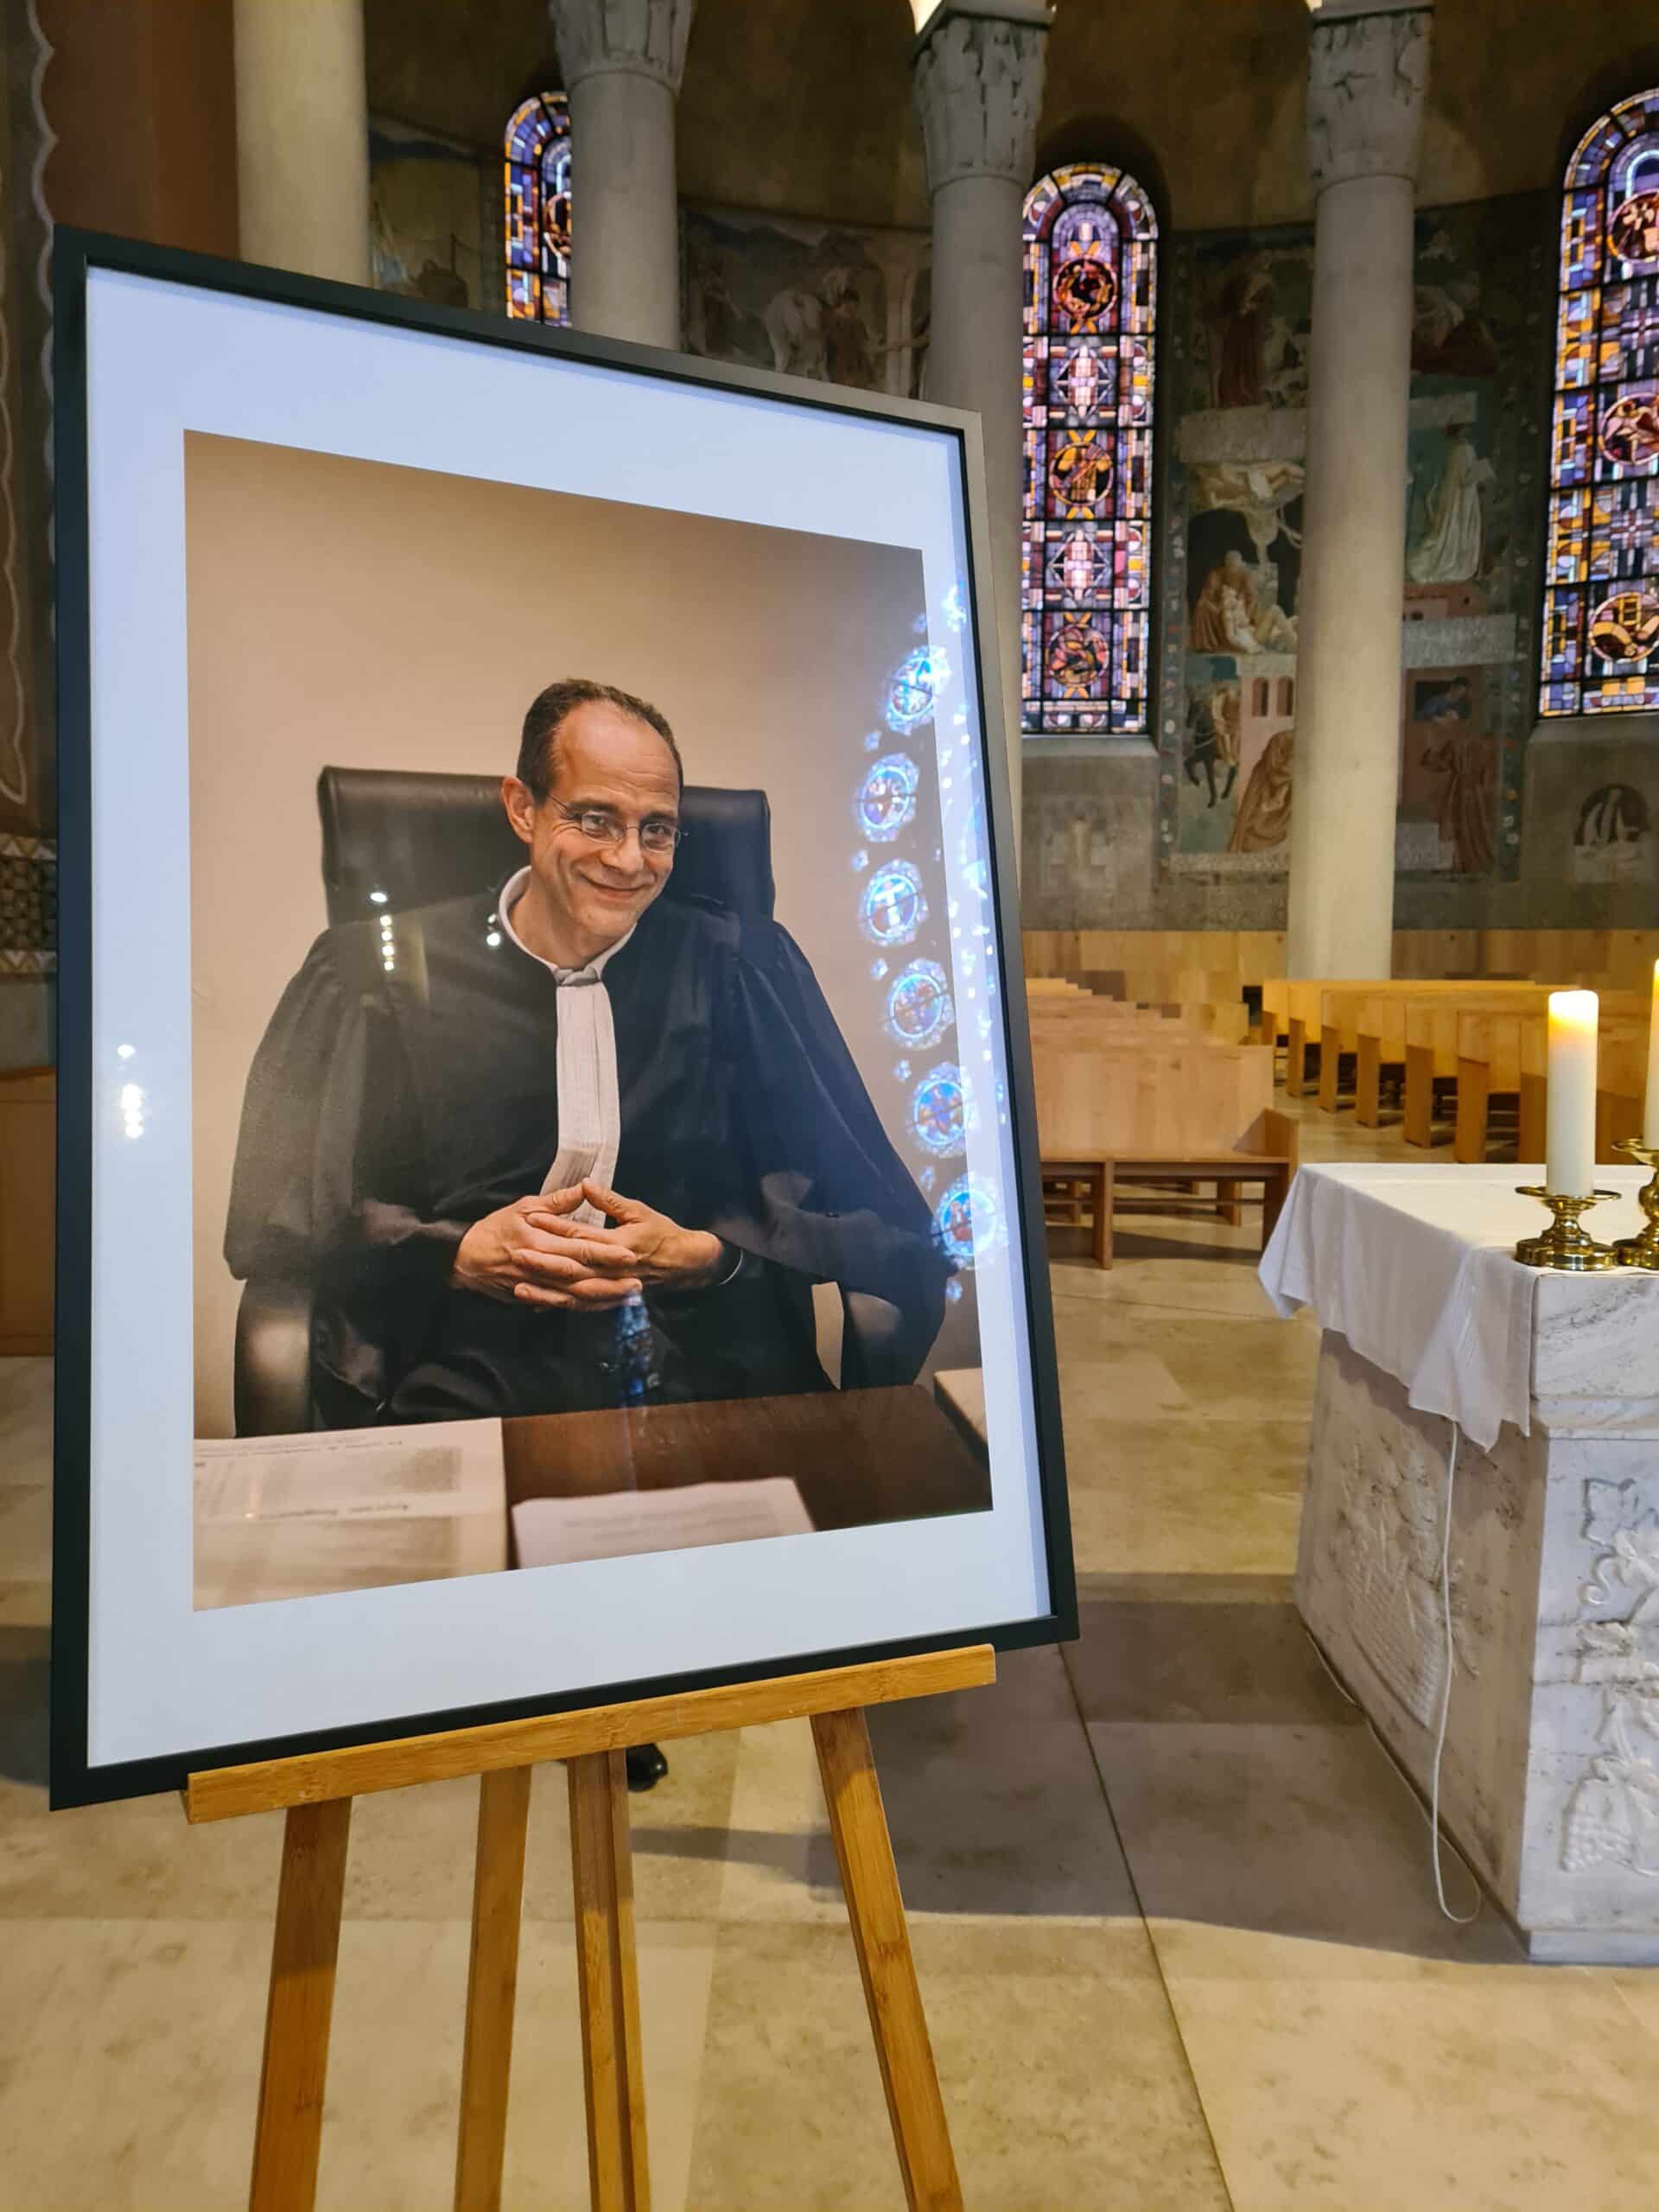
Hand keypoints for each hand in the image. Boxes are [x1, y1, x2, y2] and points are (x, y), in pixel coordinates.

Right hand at [450, 1194, 642, 1311]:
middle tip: (639, 1283)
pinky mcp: (532, 1298)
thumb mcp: (523, 1207)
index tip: (631, 1254)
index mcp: (538, 1242)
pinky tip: (602, 1306)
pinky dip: (583, 1307)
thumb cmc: (494, 1228)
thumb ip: (557, 1202)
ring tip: (627, 1297)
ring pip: (574, 1297)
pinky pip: (562, 1306)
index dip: (606, 1254)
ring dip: (602, 1299)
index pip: (578, 1249)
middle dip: (611, 1283)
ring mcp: (536, 1287)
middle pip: (581, 1278)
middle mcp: (539, 1268)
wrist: (464, 1259)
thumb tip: (585, 1188)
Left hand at [533, 1180, 726, 1294]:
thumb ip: (610, 1201)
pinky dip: (560, 1306)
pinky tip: (538, 1306)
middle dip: (543, 1263)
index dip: (555, 1227)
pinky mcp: (609, 1298)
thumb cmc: (661, 1233)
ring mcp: (611, 1287)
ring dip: (547, 1291)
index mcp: (619, 1245)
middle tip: (516, 1255)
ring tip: (519, 1287)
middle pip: (573, 1269)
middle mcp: (613, 1270)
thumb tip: (586, 1184)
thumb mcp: (639, 1211)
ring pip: (573, 1293)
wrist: (683, 1264)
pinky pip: (581, 1305)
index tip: (531, 1218)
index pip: (581, 1236)